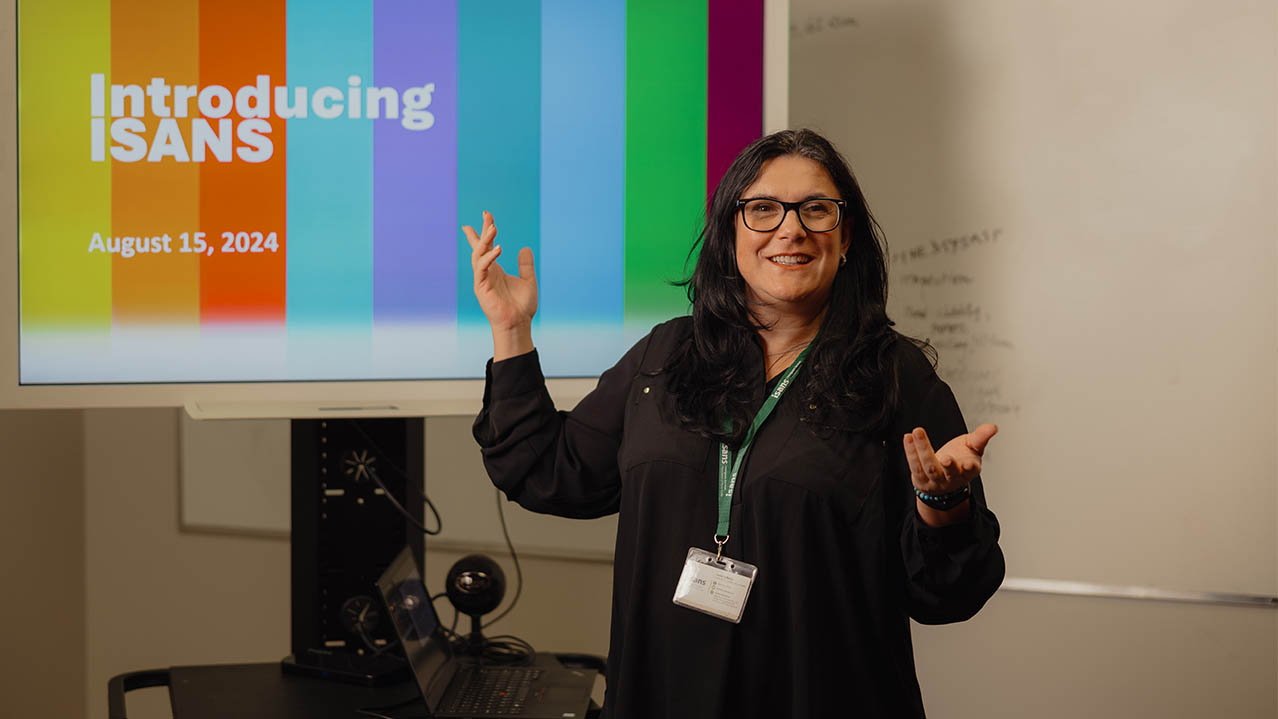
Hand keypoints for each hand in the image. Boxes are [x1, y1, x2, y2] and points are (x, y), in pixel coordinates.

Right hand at [461, 211, 537, 330]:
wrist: (518, 324)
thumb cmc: (521, 306)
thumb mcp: (528, 280)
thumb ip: (526, 265)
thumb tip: (525, 248)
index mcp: (495, 270)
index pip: (486, 247)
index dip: (484, 231)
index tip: (486, 215)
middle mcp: (486, 272)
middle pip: (480, 247)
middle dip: (483, 230)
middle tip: (487, 214)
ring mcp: (482, 279)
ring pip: (478, 254)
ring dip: (485, 240)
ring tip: (494, 227)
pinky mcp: (481, 287)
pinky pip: (482, 268)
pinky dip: (489, 257)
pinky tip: (498, 248)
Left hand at [902, 423, 997, 494]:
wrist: (941, 481)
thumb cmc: (959, 460)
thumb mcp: (972, 448)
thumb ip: (981, 437)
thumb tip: (993, 427)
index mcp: (968, 471)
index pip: (971, 471)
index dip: (970, 468)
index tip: (969, 463)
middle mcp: (952, 478)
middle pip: (949, 472)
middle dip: (948, 465)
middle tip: (946, 457)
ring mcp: (935, 481)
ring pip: (929, 466)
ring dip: (923, 449)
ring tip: (918, 432)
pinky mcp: (921, 479)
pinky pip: (914, 465)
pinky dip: (910, 451)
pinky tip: (908, 437)